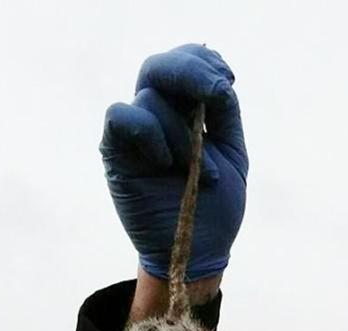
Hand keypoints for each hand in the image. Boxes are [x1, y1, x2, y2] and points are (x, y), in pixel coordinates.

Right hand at [100, 44, 247, 282]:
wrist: (198, 252)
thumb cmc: (215, 208)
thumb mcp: (232, 153)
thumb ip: (224, 112)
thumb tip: (218, 77)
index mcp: (185, 114)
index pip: (184, 64)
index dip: (204, 62)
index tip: (228, 82)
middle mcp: (157, 118)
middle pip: (160, 67)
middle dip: (191, 72)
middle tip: (217, 93)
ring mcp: (135, 136)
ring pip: (150, 96)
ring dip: (183, 133)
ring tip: (200, 173)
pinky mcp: (116, 154)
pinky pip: (122, 117)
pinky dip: (148, 132)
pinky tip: (165, 162)